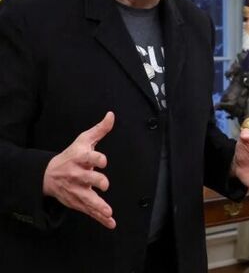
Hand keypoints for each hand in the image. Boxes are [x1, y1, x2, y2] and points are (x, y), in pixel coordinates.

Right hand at [42, 112, 115, 228]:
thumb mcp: (83, 141)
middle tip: (104, 184)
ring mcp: (76, 190)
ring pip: (88, 198)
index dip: (97, 159)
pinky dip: (100, 218)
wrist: (49, 175)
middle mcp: (77, 175)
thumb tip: (112, 115)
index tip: (103, 161)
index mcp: (79, 159)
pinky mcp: (78, 201)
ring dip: (98, 206)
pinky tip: (110, 222)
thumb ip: (99, 130)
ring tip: (108, 211)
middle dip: (96, 181)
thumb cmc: (71, 155)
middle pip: (88, 178)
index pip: (89, 158)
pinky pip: (90, 211)